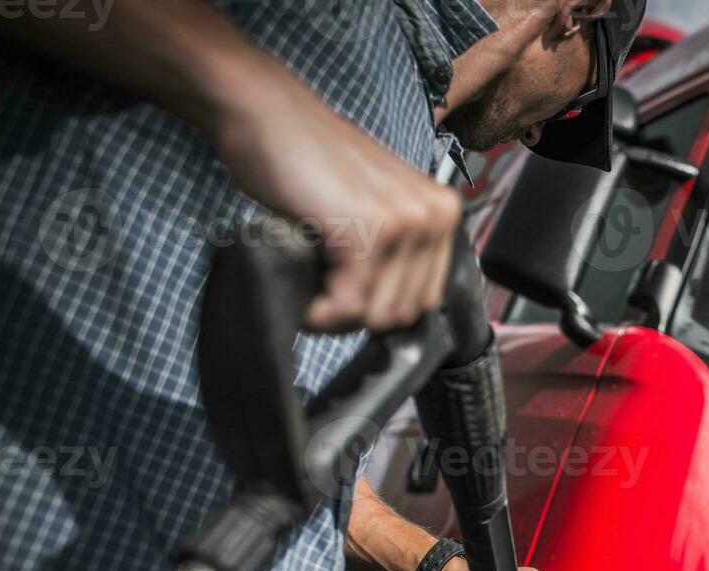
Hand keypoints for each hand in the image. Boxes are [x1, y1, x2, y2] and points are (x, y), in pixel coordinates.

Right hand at [210, 68, 461, 332]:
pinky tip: (306, 299)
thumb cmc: (307, 161)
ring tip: (312, 293)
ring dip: (337, 318)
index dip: (379, 309)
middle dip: (358, 316)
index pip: (424, 299)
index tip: (345, 301)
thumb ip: (394, 250)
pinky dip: (321, 313)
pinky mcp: (366, 230)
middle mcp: (435, 216)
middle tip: (322, 298)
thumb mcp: (371, 205)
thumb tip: (386, 316)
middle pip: (403, 313)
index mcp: (442, 212)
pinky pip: (348, 305)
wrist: (265, 114)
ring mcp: (404, 222)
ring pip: (377, 314)